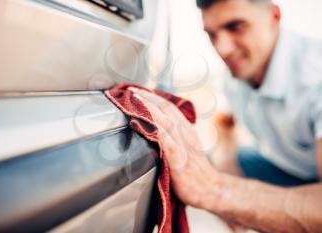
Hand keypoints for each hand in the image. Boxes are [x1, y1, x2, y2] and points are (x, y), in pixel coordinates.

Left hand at [129, 88, 220, 208]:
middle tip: (129, 89)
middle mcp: (185, 132)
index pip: (169, 107)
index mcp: (186, 129)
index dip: (153, 97)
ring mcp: (182, 144)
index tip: (137, 90)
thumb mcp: (188, 148)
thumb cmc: (196, 172)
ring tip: (133, 98)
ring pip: (164, 119)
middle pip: (165, 108)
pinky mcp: (178, 158)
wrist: (211, 189)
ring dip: (148, 107)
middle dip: (147, 96)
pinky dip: (153, 128)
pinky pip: (164, 139)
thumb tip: (157, 128)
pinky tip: (140, 122)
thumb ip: (175, 136)